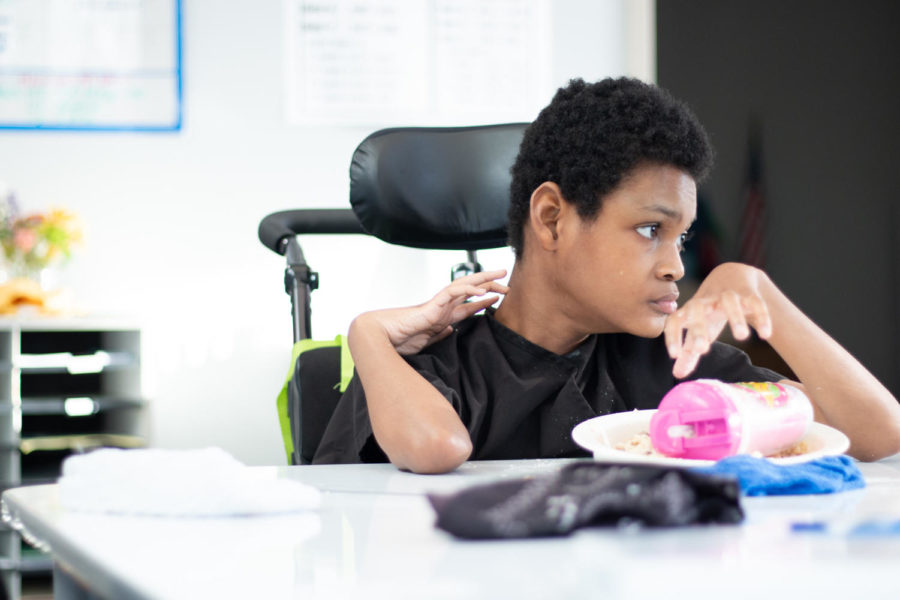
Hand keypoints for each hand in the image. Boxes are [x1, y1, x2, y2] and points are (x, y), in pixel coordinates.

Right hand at [365, 269, 508, 354]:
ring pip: (464, 285)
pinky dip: (468, 290)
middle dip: (488, 284)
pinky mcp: (432, 305)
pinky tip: (483, 291)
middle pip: (469, 291)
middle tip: (506, 280)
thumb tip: (451, 330)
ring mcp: (437, 304)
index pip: (467, 306)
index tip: (497, 299)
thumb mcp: (426, 342)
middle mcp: (441, 307)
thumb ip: (439, 335)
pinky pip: (453, 293)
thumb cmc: (398, 340)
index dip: (483, 302)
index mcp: (441, 316)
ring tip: (501, 278)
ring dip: (483, 281)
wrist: (380, 338)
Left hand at [664, 262, 772, 377]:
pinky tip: (765, 334)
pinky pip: (755, 302)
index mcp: (690, 311)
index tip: (674, 355)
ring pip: (729, 301)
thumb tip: (677, 374)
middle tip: (702, 350)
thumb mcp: (699, 329)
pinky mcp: (748, 294)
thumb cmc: (709, 311)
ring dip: (735, 317)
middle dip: (698, 328)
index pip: (675, 320)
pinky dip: (761, 316)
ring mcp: (727, 295)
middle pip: (697, 308)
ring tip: (742, 337)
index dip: (672, 336)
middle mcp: (706, 301)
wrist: (731, 277)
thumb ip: (688, 352)